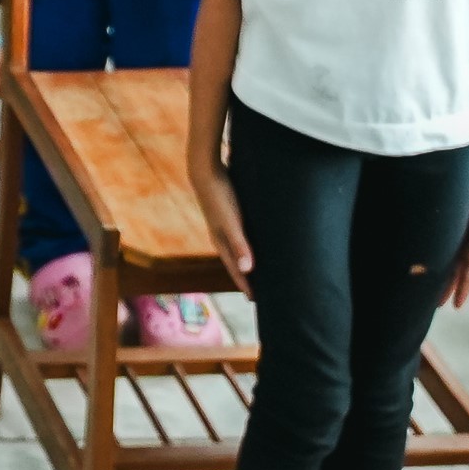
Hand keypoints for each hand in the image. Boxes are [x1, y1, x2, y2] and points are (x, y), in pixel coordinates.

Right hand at [190, 150, 251, 286]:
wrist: (205, 169)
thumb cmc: (220, 196)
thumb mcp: (231, 222)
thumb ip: (239, 245)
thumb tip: (248, 271)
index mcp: (221, 242)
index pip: (235, 270)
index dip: (246, 285)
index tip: (256, 300)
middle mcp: (222, 236)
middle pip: (237, 262)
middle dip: (248, 276)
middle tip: (262, 290)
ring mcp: (226, 224)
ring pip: (240, 248)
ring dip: (250, 259)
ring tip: (263, 268)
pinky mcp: (232, 212)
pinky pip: (244, 233)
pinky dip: (251, 242)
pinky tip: (261, 238)